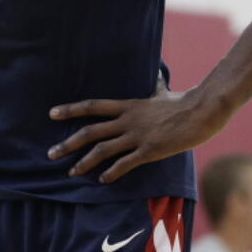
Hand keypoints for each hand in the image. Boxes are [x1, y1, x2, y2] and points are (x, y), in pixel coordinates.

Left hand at [47, 85, 229, 183]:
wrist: (201, 112)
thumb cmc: (182, 102)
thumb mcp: (162, 91)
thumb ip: (154, 85)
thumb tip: (157, 71)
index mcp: (127, 105)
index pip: (91, 106)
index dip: (70, 109)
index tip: (51, 114)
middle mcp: (127, 120)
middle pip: (90, 131)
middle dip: (68, 143)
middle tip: (51, 154)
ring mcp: (137, 136)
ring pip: (103, 150)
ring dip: (84, 162)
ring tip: (71, 172)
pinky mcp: (150, 150)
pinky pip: (126, 163)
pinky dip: (112, 172)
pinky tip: (102, 180)